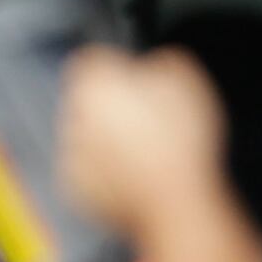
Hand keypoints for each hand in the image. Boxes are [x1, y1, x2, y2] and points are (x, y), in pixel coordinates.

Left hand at [59, 45, 232, 241]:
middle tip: (151, 120)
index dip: (119, 66)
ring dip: (110, 141)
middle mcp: (75, 117)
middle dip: (113, 106)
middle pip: (89, 100)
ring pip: (88, 137)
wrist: (176, 202)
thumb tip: (159, 63)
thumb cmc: (180, 145)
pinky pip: (90, 173)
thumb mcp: (189, 83)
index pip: (93, 59)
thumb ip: (166, 63)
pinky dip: (109, 174)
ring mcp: (72, 156)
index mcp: (96, 85)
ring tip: (151, 153)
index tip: (137, 78)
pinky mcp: (77, 189)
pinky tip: (141, 176)